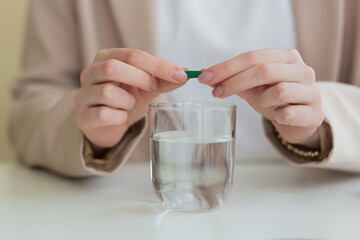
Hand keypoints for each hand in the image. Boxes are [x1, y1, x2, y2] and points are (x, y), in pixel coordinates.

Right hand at [76, 48, 187, 149]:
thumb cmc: (126, 101)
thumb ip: (163, 80)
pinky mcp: (82, 116)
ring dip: (127, 101)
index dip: (157, 65)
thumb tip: (185, 73)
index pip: (132, 55)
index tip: (178, 75)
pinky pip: (103, 114)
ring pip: (107, 93)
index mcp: (107, 58)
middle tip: (152, 88)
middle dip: (139, 78)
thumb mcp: (146, 89)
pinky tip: (121, 117)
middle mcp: (91, 72)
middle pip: (112, 67)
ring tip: (130, 105)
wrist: (107, 126)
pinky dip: (119, 117)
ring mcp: (83, 94)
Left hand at [198, 49, 323, 146]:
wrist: (299, 120)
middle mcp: (302, 69)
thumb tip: (205, 74)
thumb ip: (233, 80)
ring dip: (263, 100)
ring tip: (264, 104)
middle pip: (264, 70)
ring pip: (279, 91)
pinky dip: (277, 116)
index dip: (226, 67)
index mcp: (286, 57)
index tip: (204, 77)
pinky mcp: (315, 113)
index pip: (252, 57)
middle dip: (234, 82)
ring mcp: (312, 91)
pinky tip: (278, 115)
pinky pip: (289, 113)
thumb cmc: (274, 100)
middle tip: (216, 93)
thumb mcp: (253, 87)